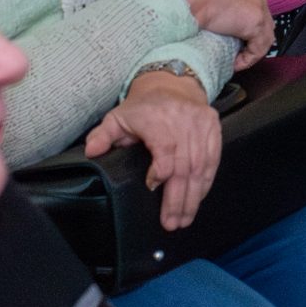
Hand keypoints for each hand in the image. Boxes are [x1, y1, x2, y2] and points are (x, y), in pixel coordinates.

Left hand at [83, 69, 221, 230]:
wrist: (172, 85)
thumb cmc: (143, 107)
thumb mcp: (117, 117)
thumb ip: (102, 136)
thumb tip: (92, 151)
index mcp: (159, 119)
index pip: (166, 150)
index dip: (162, 172)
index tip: (151, 187)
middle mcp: (184, 122)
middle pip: (185, 166)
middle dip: (178, 198)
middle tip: (171, 222)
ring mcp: (201, 126)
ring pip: (201, 167)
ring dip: (193, 197)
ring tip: (184, 219)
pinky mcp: (213, 130)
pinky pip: (213, 161)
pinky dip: (205, 183)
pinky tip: (197, 200)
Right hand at [153, 0, 273, 67]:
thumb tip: (195, 2)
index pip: (247, 1)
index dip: (240, 19)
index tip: (228, 32)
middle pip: (260, 17)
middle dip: (249, 35)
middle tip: (233, 49)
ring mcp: (256, 3)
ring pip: (263, 33)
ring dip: (249, 49)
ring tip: (233, 60)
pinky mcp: (255, 21)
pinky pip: (258, 47)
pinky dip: (248, 58)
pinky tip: (234, 64)